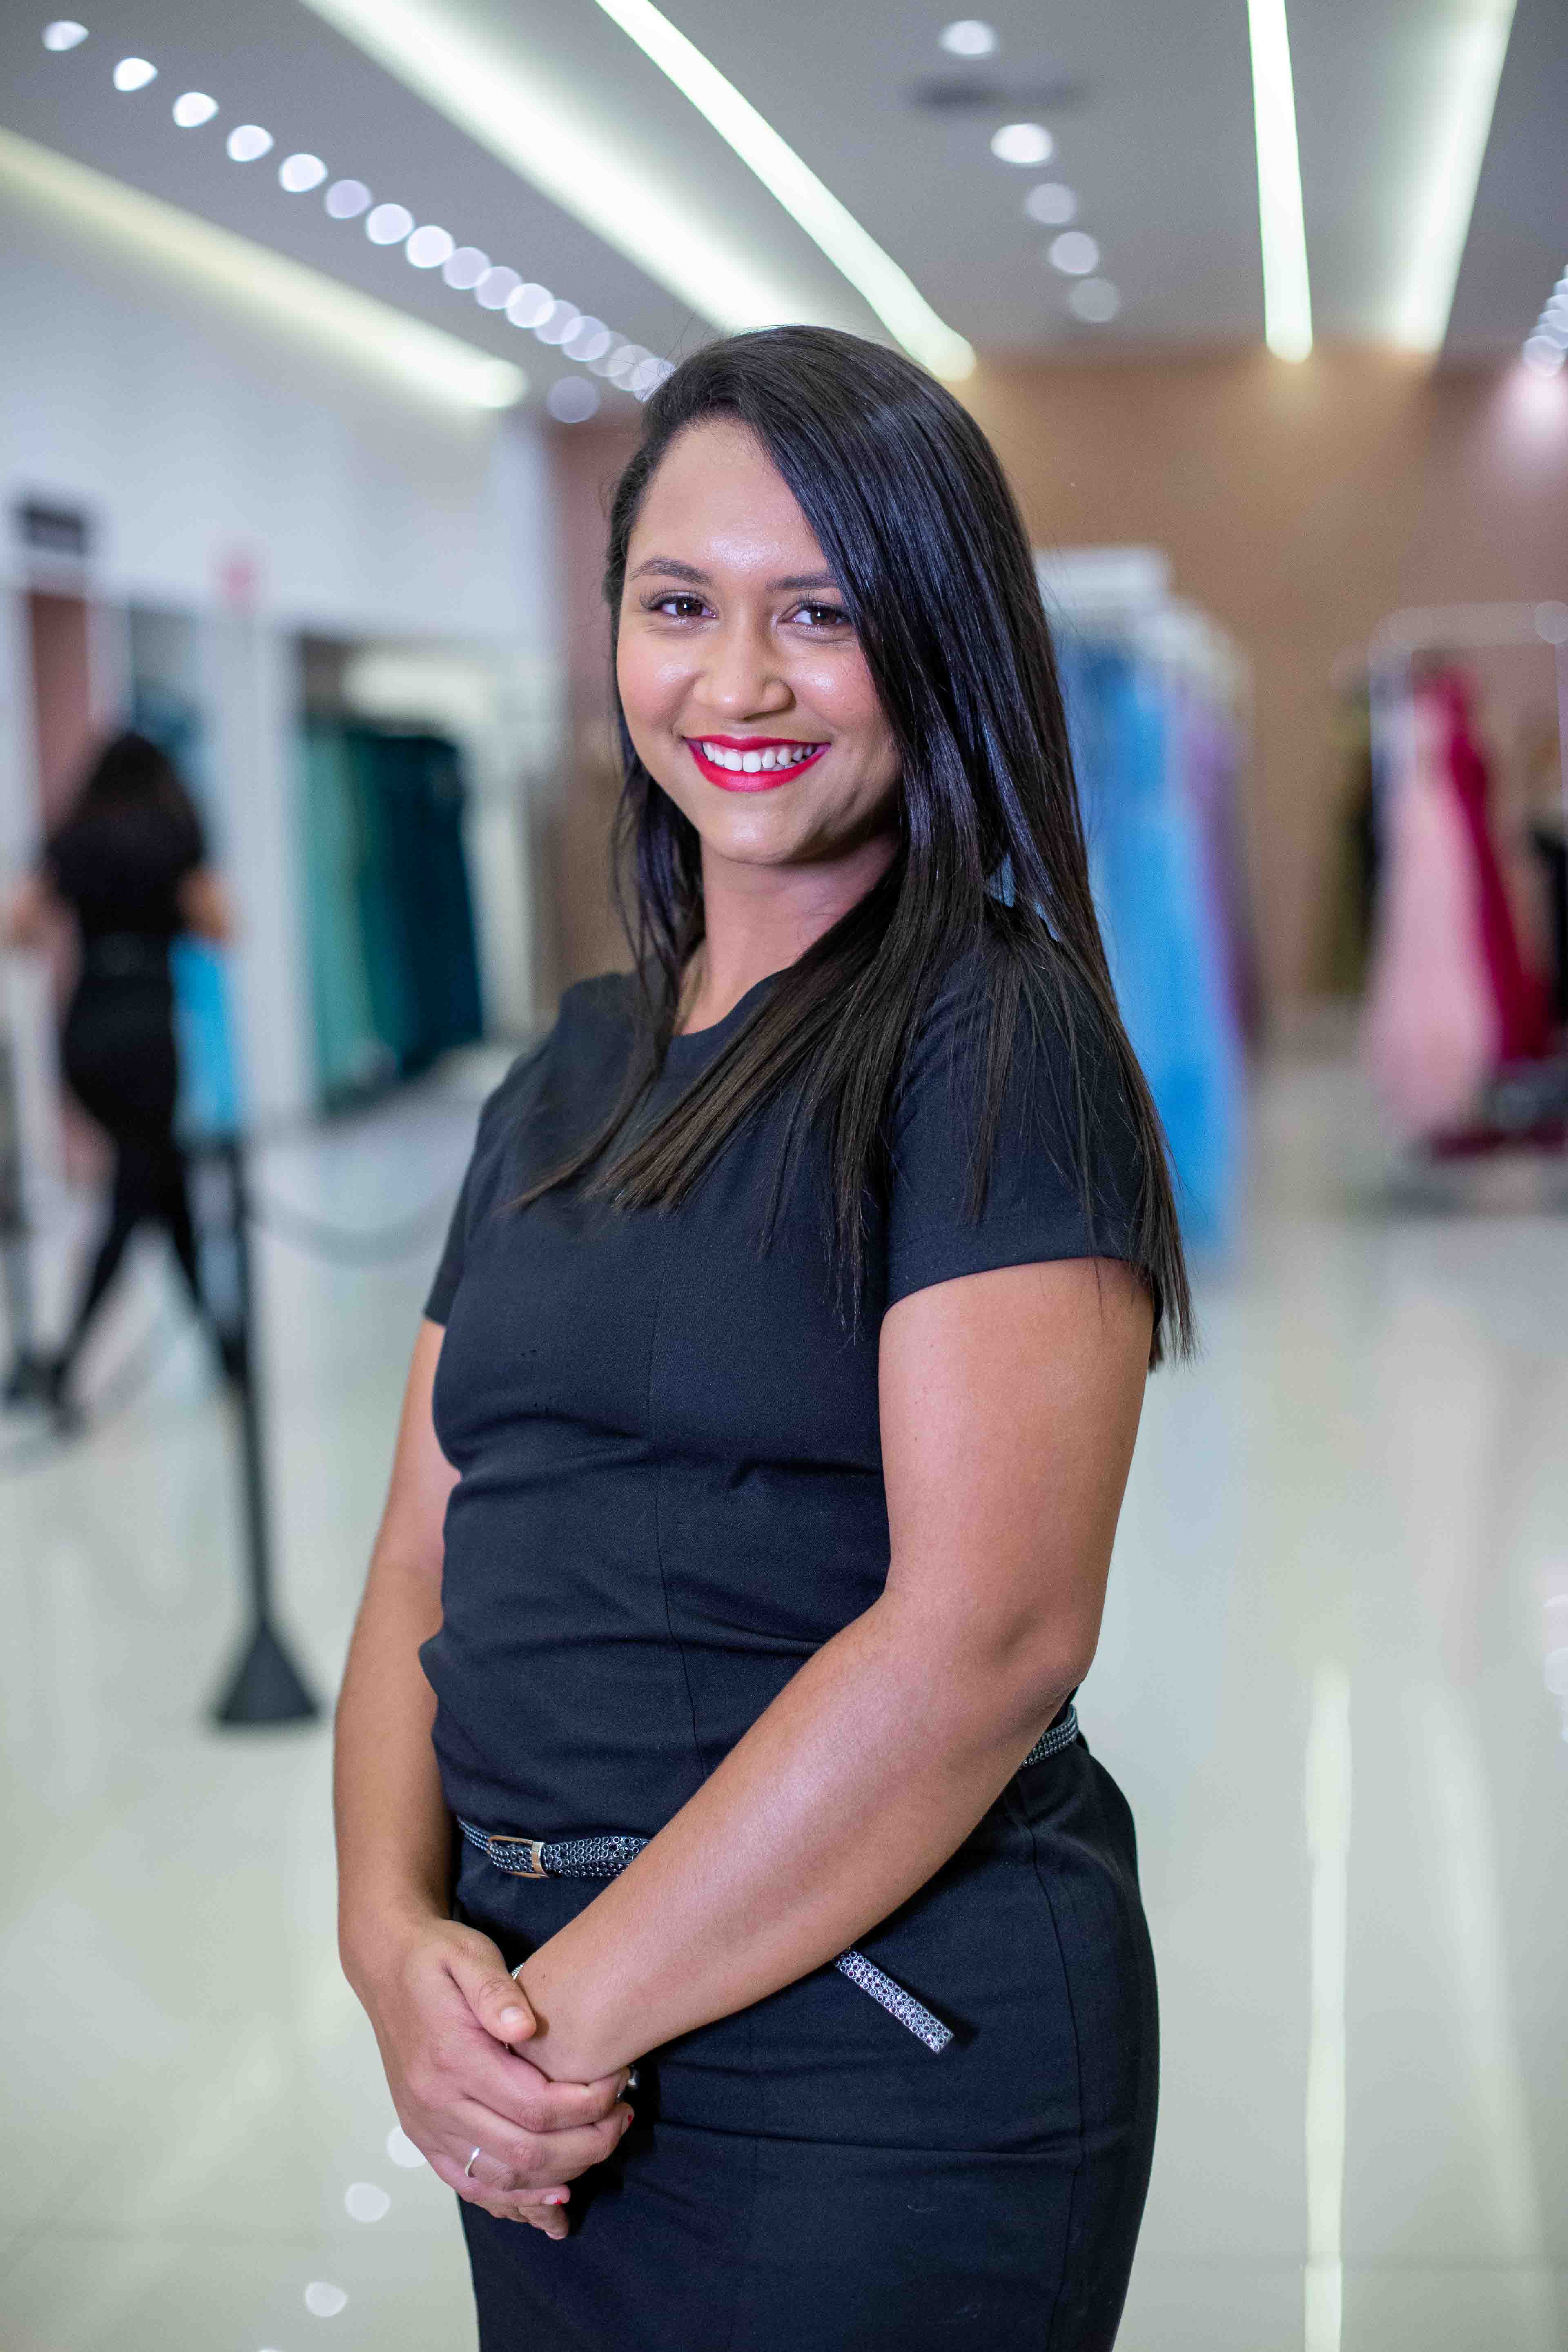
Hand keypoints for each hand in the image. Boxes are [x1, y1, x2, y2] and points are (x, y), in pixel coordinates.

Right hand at [355, 1916, 633, 2239]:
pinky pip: (469, 2185)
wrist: (386, 1968)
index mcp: (454, 2057)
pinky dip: (513, 2199)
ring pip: (501, 2178)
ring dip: (558, 2176)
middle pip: (525, 2152)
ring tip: (601, 2146)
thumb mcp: (469, 1954)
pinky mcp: (423, 2136)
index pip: (535, 2105)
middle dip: (586, 2145)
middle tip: (623, 2119)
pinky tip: (552, 2195)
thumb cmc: (437, 1957)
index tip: (619, 2082)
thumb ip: (496, 1991)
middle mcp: (437, 2101)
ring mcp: (426, 2125)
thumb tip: (526, 2028)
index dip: (588, 2104)